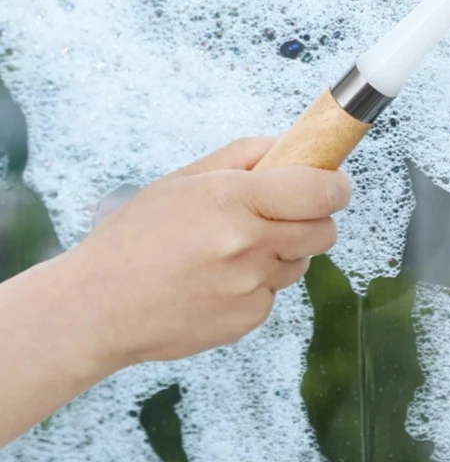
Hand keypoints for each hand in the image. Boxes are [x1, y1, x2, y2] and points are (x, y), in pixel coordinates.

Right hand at [64, 137, 350, 369]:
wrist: (98, 306)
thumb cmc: (136, 236)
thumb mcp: (186, 178)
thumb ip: (245, 155)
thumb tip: (291, 144)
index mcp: (234, 199)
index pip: (320, 192)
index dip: (336, 186)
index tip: (334, 183)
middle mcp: (248, 245)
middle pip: (325, 231)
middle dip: (315, 218)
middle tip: (285, 213)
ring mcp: (250, 287)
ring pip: (301, 263)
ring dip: (284, 251)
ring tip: (234, 250)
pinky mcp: (247, 321)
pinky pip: (275, 294)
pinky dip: (259, 284)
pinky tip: (219, 281)